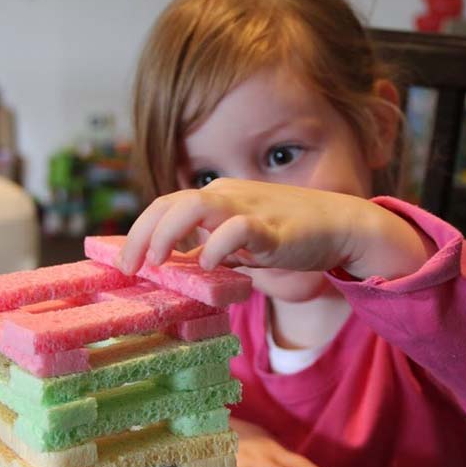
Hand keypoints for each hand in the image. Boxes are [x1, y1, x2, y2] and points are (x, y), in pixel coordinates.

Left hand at [120, 178, 434, 280]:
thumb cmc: (288, 235)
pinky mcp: (275, 228)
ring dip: (168, 232)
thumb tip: (176, 270)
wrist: (341, 225)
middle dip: (141, 234)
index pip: (165, 206)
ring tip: (159, 262)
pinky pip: (239, 229)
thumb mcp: (240, 244)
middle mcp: (227, 196)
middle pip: (170, 203)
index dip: (138, 233)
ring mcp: (250, 209)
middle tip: (129, 268)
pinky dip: (218, 246)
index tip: (125, 264)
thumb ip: (210, 251)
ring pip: (196, 204)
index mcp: (216, 199)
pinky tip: (209, 264)